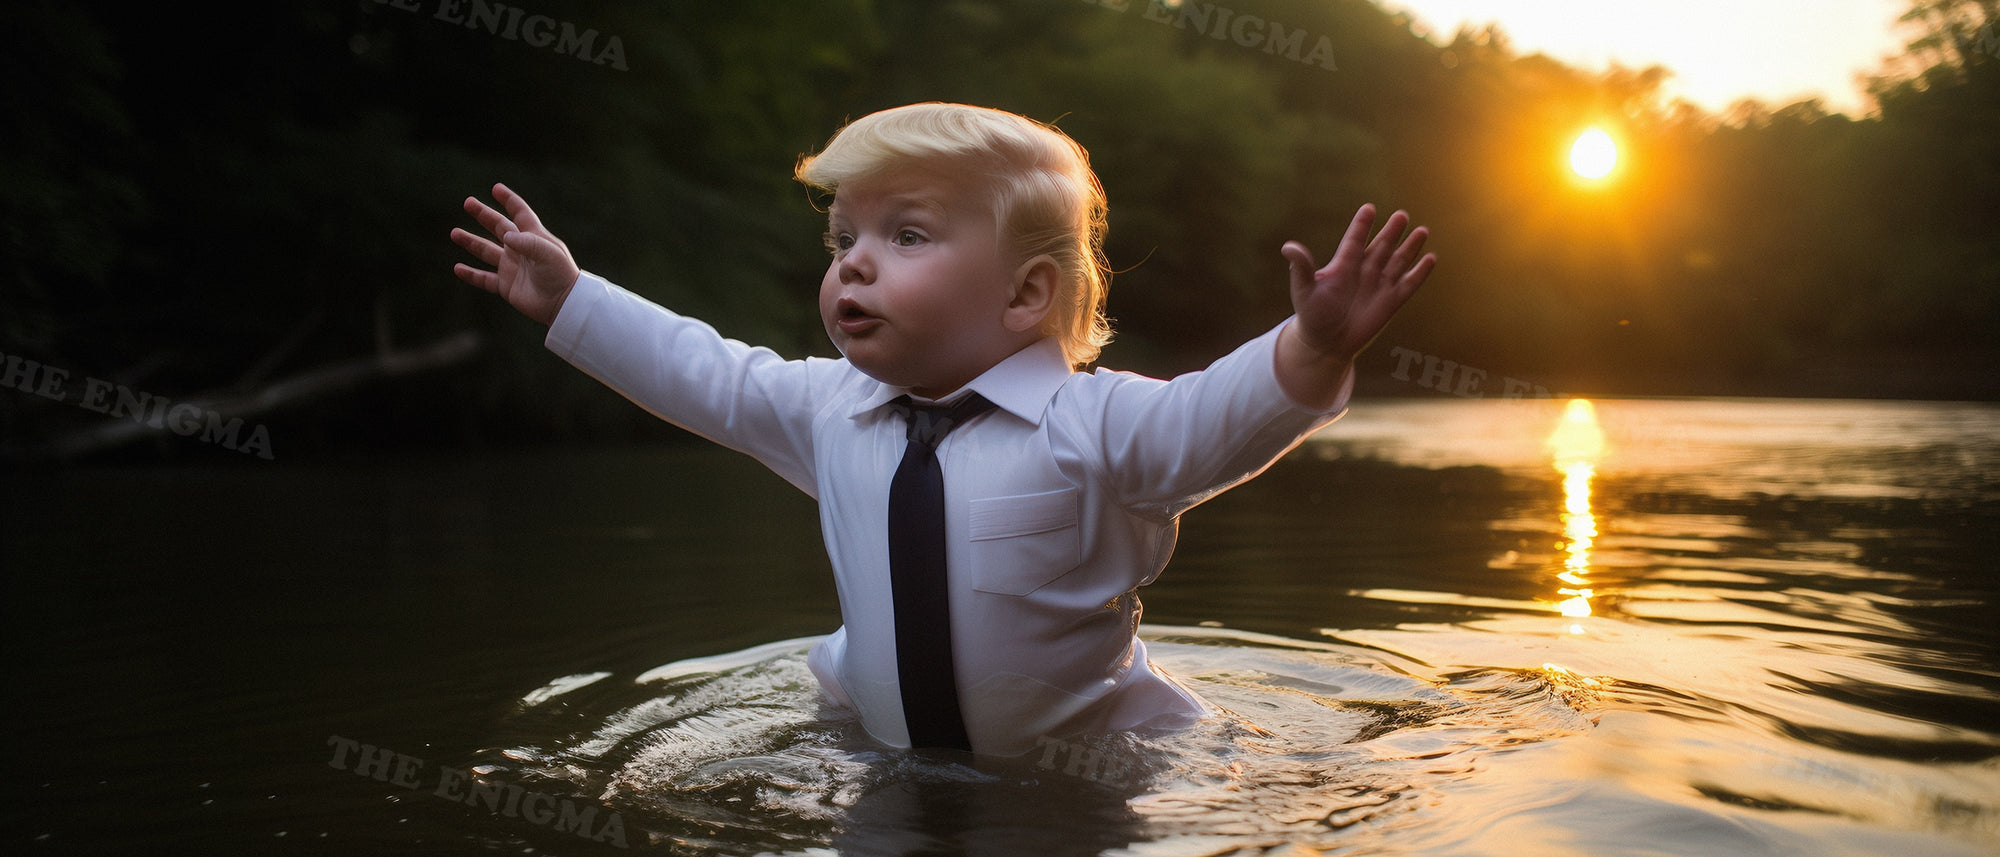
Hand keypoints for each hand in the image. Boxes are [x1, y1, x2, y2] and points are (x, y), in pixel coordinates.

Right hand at [451, 183, 580, 325]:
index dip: (509, 200)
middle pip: (499, 227)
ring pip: (486, 251)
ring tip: (454, 233)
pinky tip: (457, 268)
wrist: (563, 304)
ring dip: (471, 242)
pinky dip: (471, 274)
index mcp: (534, 237)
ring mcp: (512, 267)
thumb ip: (526, 242)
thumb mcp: (548, 254)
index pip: (520, 213)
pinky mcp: (506, 286)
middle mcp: (521, 250)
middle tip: (468, 203)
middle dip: (484, 215)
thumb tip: (505, 235)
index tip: (496, 188)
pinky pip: (484, 279)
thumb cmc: (560, 275)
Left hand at [1281, 204, 1434, 363]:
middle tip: (1401, 215)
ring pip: (1398, 261)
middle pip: (1381, 246)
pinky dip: (1420, 272)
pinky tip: (1430, 258)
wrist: (1326, 345)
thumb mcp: (1304, 291)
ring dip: (1410, 247)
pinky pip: (1409, 284)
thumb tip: (1288, 247)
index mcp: (1343, 265)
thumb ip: (1300, 268)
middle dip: (1391, 232)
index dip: (1362, 225)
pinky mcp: (1391, 302)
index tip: (1369, 208)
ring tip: (1422, 230)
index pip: (1354, 240)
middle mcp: (1364, 271)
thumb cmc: (1312, 316)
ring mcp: (1379, 285)